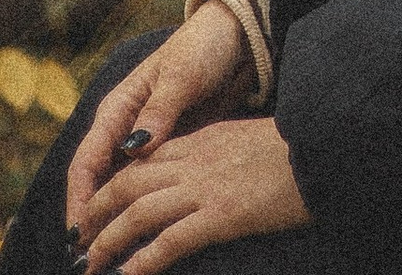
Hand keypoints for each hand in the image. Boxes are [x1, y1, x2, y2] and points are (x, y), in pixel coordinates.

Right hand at [67, 8, 256, 243]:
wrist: (235, 36)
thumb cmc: (203, 49)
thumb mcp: (182, 76)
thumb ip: (159, 111)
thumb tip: (135, 148)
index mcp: (118, 109)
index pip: (87, 163)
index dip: (79, 201)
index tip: (79, 236)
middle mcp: (124, 129)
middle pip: (97, 184)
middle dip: (90, 222)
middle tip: (89, 262)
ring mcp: (144, 142)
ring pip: (119, 190)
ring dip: (113, 222)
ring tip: (111, 258)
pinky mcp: (167, 150)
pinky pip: (147, 187)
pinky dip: (141, 211)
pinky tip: (146, 237)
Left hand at [77, 117, 309, 273]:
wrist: (324, 146)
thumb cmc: (294, 151)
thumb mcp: (247, 144)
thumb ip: (217, 158)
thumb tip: (202, 182)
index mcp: (202, 140)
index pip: (144, 159)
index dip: (112, 183)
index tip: (95, 207)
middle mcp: (195, 160)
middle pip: (129, 182)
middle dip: (96, 212)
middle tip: (77, 239)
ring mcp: (205, 187)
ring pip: (138, 212)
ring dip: (108, 241)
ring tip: (89, 265)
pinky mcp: (220, 215)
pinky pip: (169, 240)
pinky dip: (143, 260)